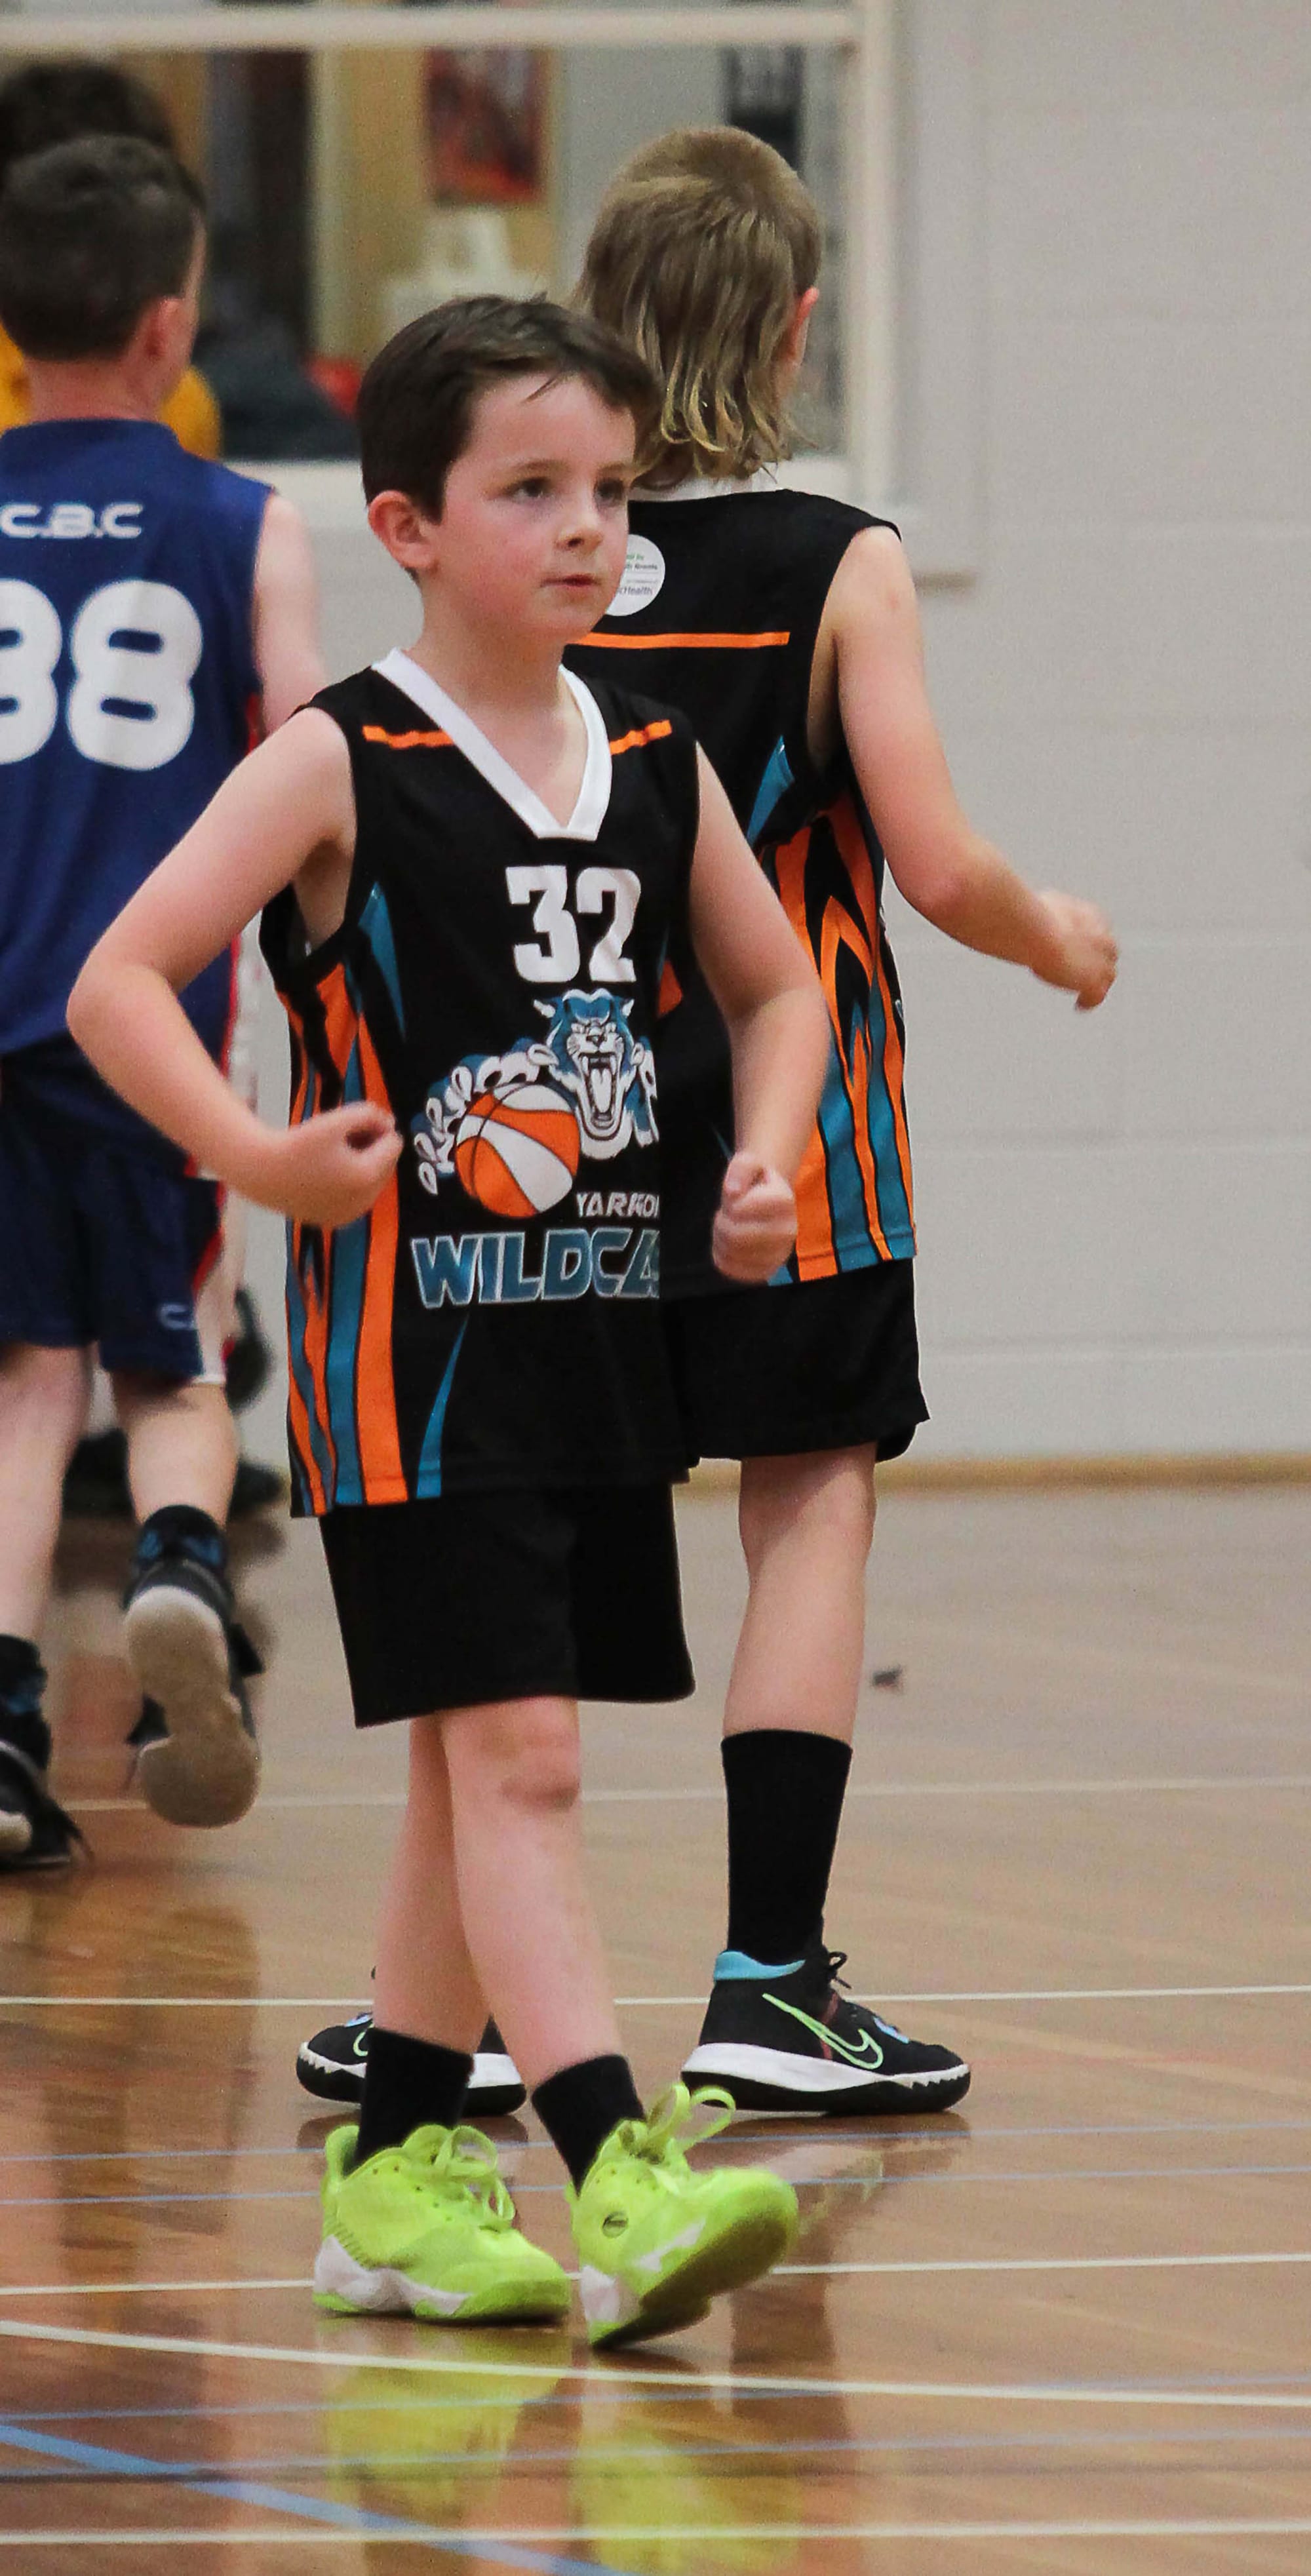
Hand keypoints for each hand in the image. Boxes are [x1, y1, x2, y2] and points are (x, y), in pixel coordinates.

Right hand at [252, 1102, 401, 1224]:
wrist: (262, 1174)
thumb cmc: (297, 1144)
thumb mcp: (335, 1120)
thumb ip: (368, 1114)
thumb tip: (389, 1122)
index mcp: (367, 1175)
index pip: (394, 1143)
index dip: (377, 1127)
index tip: (352, 1123)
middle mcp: (365, 1200)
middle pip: (387, 1163)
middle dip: (372, 1147)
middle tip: (341, 1137)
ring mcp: (353, 1214)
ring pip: (375, 1181)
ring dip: (363, 1164)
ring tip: (333, 1154)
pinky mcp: (339, 1220)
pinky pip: (359, 1196)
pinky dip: (351, 1182)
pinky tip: (327, 1172)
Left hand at [712, 1152, 796, 1283]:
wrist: (770, 1204)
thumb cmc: (756, 1183)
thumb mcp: (748, 1163)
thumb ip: (741, 1168)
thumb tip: (732, 1191)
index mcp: (785, 1201)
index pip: (739, 1209)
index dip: (729, 1202)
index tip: (736, 1197)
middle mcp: (788, 1231)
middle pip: (735, 1235)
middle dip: (722, 1222)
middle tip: (726, 1215)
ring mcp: (779, 1255)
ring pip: (732, 1253)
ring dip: (721, 1238)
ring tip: (730, 1227)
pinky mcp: (766, 1271)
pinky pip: (730, 1268)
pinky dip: (722, 1255)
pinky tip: (730, 1243)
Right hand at [1032, 892, 1117, 1009]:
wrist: (1039, 932)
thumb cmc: (1031, 917)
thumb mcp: (1039, 907)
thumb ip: (1042, 913)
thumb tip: (1025, 911)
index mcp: (1091, 917)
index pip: (1099, 931)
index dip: (1088, 942)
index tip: (1075, 949)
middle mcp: (1102, 937)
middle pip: (1109, 952)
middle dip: (1097, 961)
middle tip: (1081, 972)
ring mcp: (1101, 961)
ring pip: (1108, 974)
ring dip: (1097, 983)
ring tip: (1083, 993)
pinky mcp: (1094, 981)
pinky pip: (1098, 995)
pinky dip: (1089, 1001)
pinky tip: (1079, 1005)